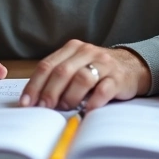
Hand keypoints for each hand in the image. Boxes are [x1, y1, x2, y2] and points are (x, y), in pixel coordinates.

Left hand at [20, 40, 151, 111]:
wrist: (132, 66)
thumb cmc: (97, 70)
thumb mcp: (76, 66)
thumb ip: (58, 77)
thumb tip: (34, 100)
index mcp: (72, 48)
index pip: (47, 65)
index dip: (34, 85)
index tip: (26, 103)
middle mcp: (87, 52)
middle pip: (62, 72)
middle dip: (49, 92)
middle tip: (43, 108)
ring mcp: (104, 64)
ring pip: (82, 78)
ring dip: (70, 96)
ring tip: (65, 108)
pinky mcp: (118, 78)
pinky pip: (104, 90)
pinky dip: (93, 101)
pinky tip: (87, 110)